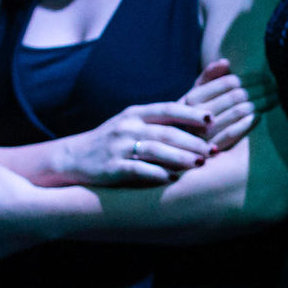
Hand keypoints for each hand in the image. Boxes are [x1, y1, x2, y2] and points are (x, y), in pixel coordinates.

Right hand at [53, 101, 214, 186]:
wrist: (74, 158)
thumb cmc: (114, 140)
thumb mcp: (133, 122)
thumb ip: (161, 120)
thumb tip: (200, 119)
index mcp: (136, 113)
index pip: (168, 109)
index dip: (191, 113)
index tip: (212, 119)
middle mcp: (127, 127)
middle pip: (165, 131)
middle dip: (192, 140)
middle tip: (213, 149)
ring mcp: (118, 147)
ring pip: (154, 150)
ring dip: (179, 157)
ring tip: (200, 163)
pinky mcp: (110, 167)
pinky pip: (136, 170)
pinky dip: (155, 174)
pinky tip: (171, 178)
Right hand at [182, 58, 275, 152]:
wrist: (180, 145)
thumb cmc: (192, 114)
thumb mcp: (195, 94)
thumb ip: (209, 76)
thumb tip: (226, 61)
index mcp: (193, 97)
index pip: (228, 82)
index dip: (249, 77)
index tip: (265, 75)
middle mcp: (197, 114)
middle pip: (236, 96)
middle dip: (259, 89)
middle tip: (275, 85)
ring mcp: (205, 132)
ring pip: (239, 111)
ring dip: (260, 103)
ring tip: (273, 98)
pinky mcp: (214, 147)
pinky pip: (235, 132)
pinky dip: (249, 122)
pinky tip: (259, 115)